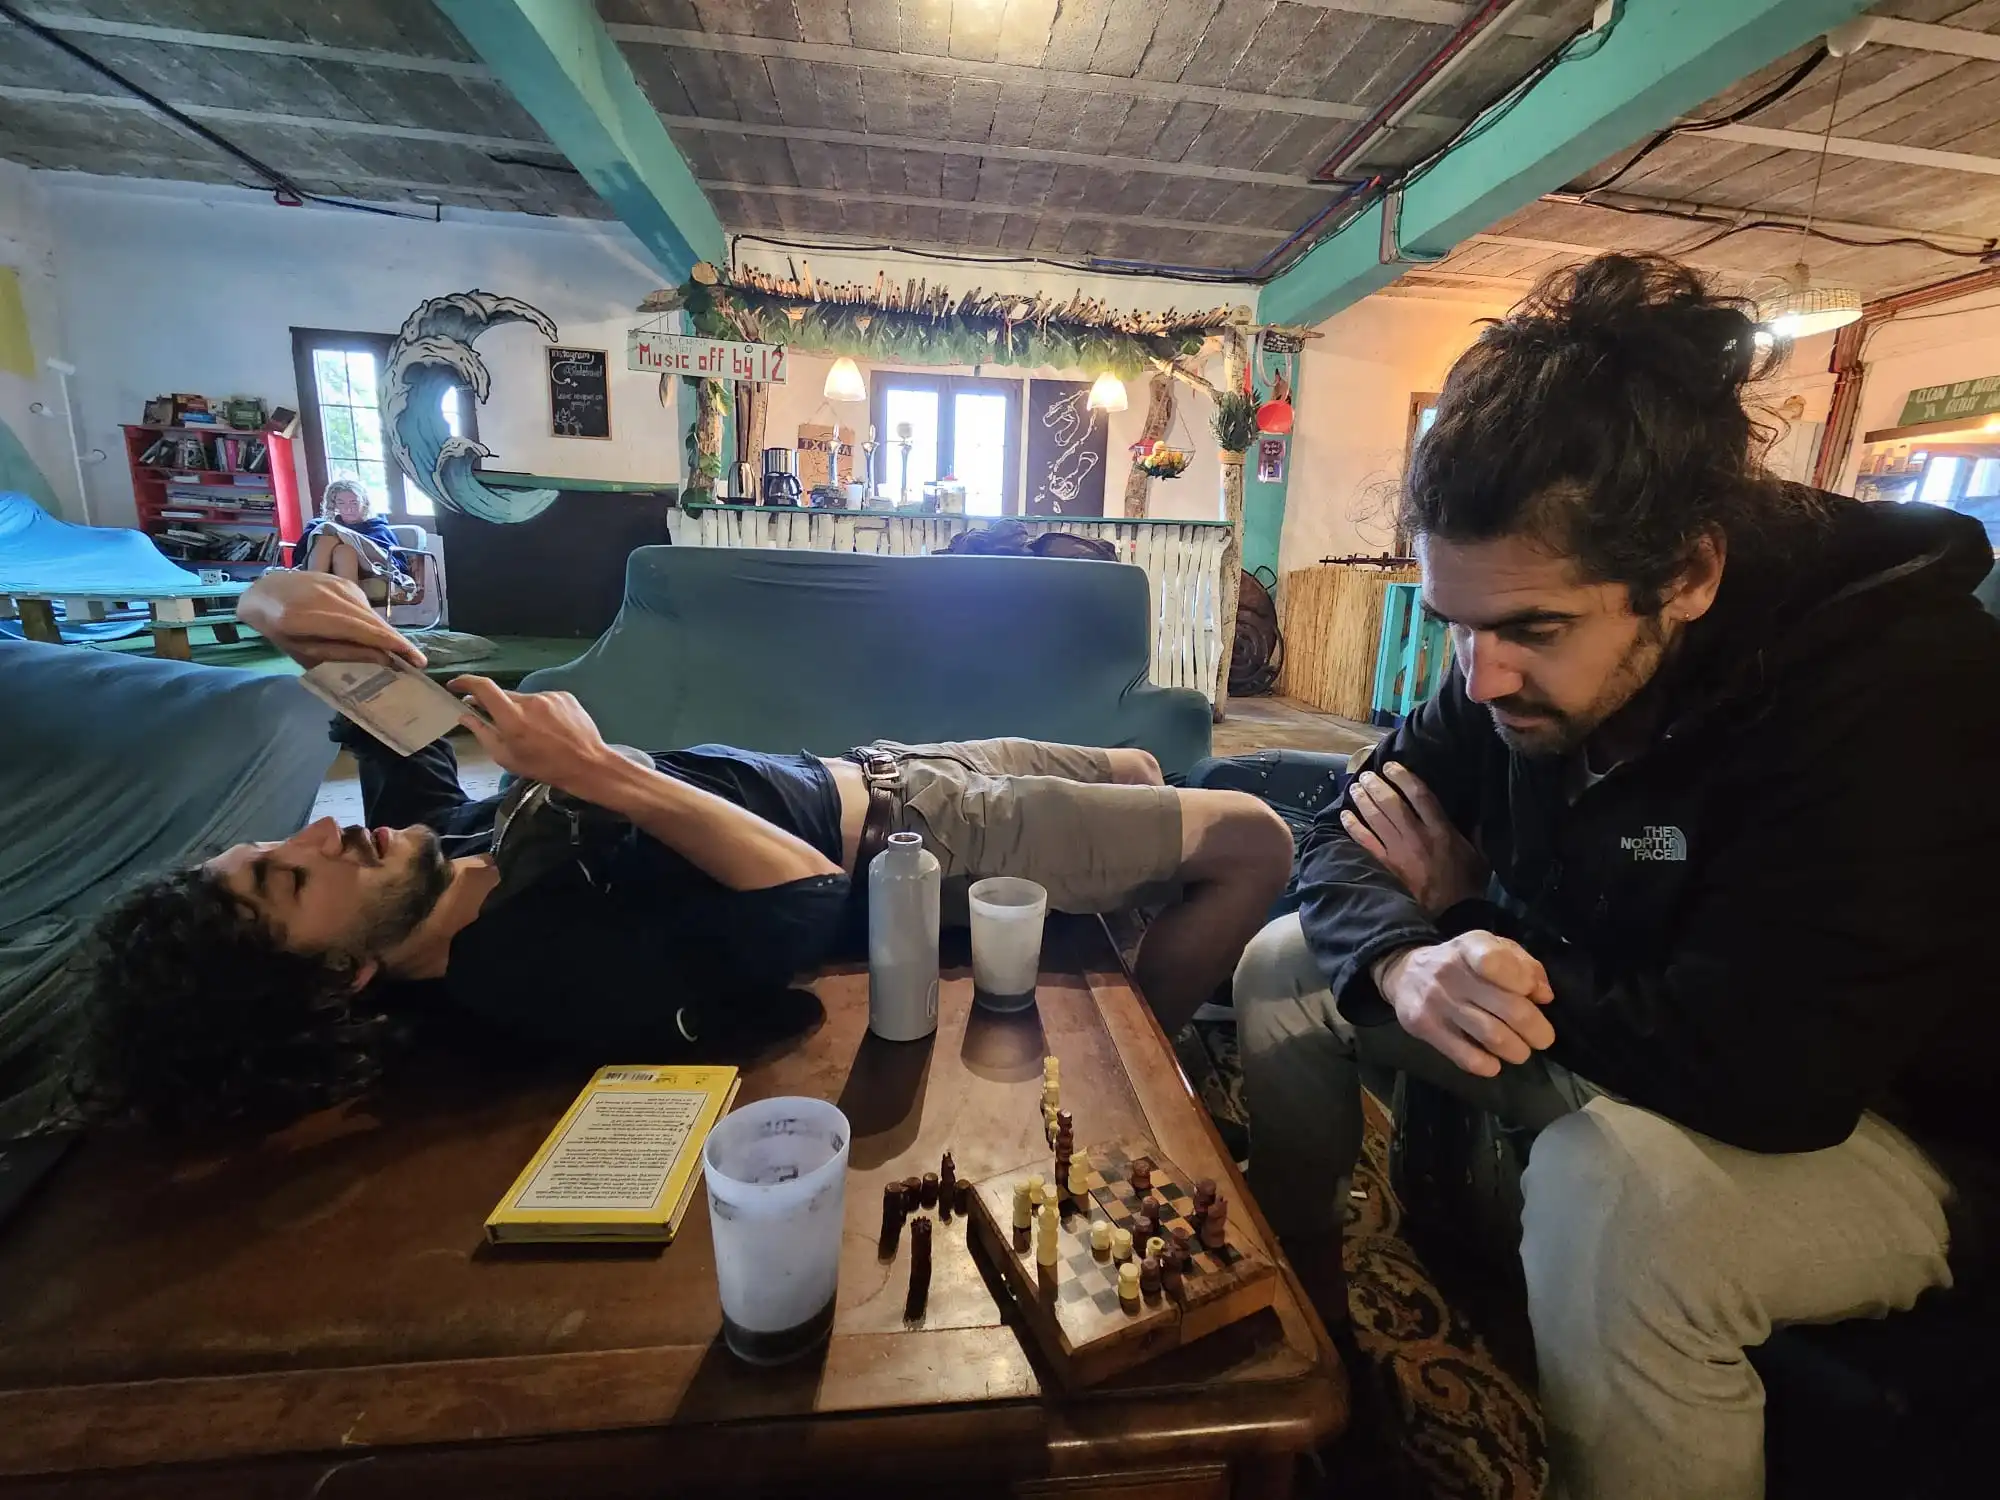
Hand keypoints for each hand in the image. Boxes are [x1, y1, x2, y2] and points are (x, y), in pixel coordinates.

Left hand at [236, 569, 424, 669]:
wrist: (265, 591)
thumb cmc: (278, 628)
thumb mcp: (301, 650)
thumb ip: (338, 654)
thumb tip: (381, 658)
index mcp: (309, 616)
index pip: (362, 630)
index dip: (392, 645)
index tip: (416, 661)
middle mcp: (328, 595)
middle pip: (372, 622)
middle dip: (397, 643)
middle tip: (415, 664)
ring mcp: (338, 584)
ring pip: (371, 614)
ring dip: (387, 633)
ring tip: (400, 653)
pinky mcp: (344, 581)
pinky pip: (366, 605)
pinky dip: (375, 622)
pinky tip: (380, 636)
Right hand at [449, 677, 619, 796]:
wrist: (587, 764)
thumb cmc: (544, 767)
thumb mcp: (507, 757)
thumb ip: (483, 733)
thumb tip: (465, 715)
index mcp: (512, 717)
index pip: (483, 687)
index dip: (465, 682)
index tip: (456, 685)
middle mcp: (530, 701)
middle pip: (504, 696)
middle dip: (496, 707)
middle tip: (498, 722)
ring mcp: (549, 696)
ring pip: (525, 700)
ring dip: (522, 711)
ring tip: (534, 733)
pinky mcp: (564, 696)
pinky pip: (544, 700)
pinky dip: (540, 711)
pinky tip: (550, 728)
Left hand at [1343, 762, 1488, 915]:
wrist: (1452, 913)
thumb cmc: (1467, 882)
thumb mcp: (1478, 853)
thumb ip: (1473, 830)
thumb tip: (1474, 810)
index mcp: (1441, 830)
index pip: (1420, 795)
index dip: (1404, 777)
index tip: (1392, 766)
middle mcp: (1417, 836)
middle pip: (1391, 804)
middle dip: (1376, 786)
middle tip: (1366, 774)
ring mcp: (1399, 851)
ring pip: (1375, 819)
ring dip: (1362, 801)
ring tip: (1354, 787)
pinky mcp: (1387, 865)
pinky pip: (1366, 842)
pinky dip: (1353, 827)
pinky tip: (1344, 815)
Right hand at [1375, 933, 1554, 1077]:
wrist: (1404, 974)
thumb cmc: (1461, 963)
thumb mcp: (1492, 948)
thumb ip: (1524, 966)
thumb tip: (1544, 995)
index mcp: (1470, 947)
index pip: (1497, 961)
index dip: (1524, 981)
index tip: (1532, 993)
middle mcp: (1451, 973)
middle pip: (1510, 1009)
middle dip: (1537, 1030)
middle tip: (1542, 1038)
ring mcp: (1436, 1002)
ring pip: (1493, 1037)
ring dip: (1517, 1050)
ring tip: (1520, 1050)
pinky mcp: (1424, 1028)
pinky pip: (1466, 1057)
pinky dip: (1488, 1065)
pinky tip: (1493, 1062)